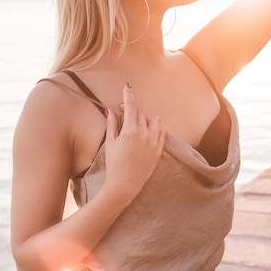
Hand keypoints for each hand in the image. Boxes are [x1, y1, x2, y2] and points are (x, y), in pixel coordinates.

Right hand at [104, 83, 164, 203]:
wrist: (124, 185)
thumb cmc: (114, 165)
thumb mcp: (110, 143)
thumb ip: (112, 124)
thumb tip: (110, 110)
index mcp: (130, 131)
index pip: (131, 106)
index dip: (128, 94)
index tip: (127, 86)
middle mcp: (144, 134)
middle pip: (140, 113)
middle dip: (132, 110)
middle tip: (124, 112)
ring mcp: (153, 142)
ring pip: (155, 120)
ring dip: (146, 118)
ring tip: (138, 124)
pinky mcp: (159, 150)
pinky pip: (161, 132)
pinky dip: (155, 128)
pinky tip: (148, 131)